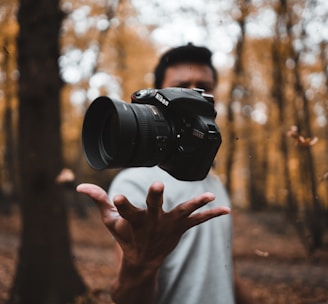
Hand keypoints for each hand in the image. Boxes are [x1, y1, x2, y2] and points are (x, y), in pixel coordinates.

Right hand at [76, 182, 230, 268]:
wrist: (142, 261)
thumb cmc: (125, 237)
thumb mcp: (110, 221)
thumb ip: (97, 201)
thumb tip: (78, 186)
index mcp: (132, 222)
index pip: (123, 212)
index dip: (121, 204)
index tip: (117, 196)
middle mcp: (151, 225)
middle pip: (153, 210)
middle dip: (155, 199)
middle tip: (158, 187)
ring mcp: (168, 227)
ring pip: (182, 213)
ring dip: (195, 205)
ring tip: (208, 196)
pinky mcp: (180, 229)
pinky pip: (198, 221)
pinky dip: (211, 215)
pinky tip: (227, 210)